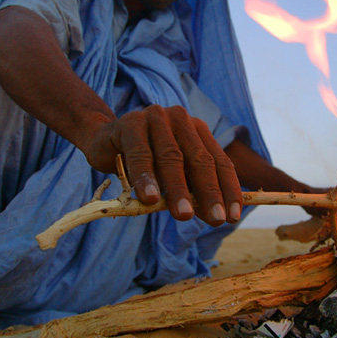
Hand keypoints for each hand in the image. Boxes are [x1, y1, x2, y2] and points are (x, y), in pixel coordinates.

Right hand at [82, 104, 242, 226]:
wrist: (104, 140)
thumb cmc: (144, 162)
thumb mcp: (171, 174)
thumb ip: (190, 188)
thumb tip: (214, 215)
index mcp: (198, 130)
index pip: (219, 161)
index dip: (228, 189)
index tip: (232, 217)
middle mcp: (181, 120)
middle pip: (200, 160)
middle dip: (209, 192)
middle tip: (216, 220)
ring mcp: (156, 118)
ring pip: (171, 157)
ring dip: (178, 188)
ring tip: (184, 215)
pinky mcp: (130, 123)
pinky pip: (140, 154)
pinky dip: (146, 178)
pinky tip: (150, 198)